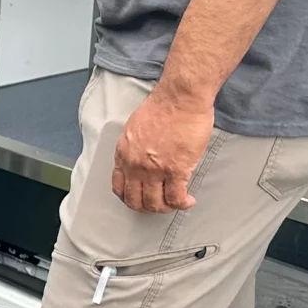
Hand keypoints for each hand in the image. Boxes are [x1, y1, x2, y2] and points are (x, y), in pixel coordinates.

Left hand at [112, 88, 213, 214]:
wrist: (180, 98)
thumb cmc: (163, 106)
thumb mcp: (135, 128)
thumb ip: (134, 147)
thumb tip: (142, 159)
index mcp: (124, 153)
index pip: (119, 187)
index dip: (130, 198)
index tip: (140, 198)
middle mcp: (135, 165)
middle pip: (135, 201)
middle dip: (147, 207)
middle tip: (159, 205)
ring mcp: (154, 170)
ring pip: (155, 204)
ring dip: (166, 208)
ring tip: (176, 203)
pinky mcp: (176, 170)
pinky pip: (176, 198)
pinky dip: (183, 203)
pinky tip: (188, 201)